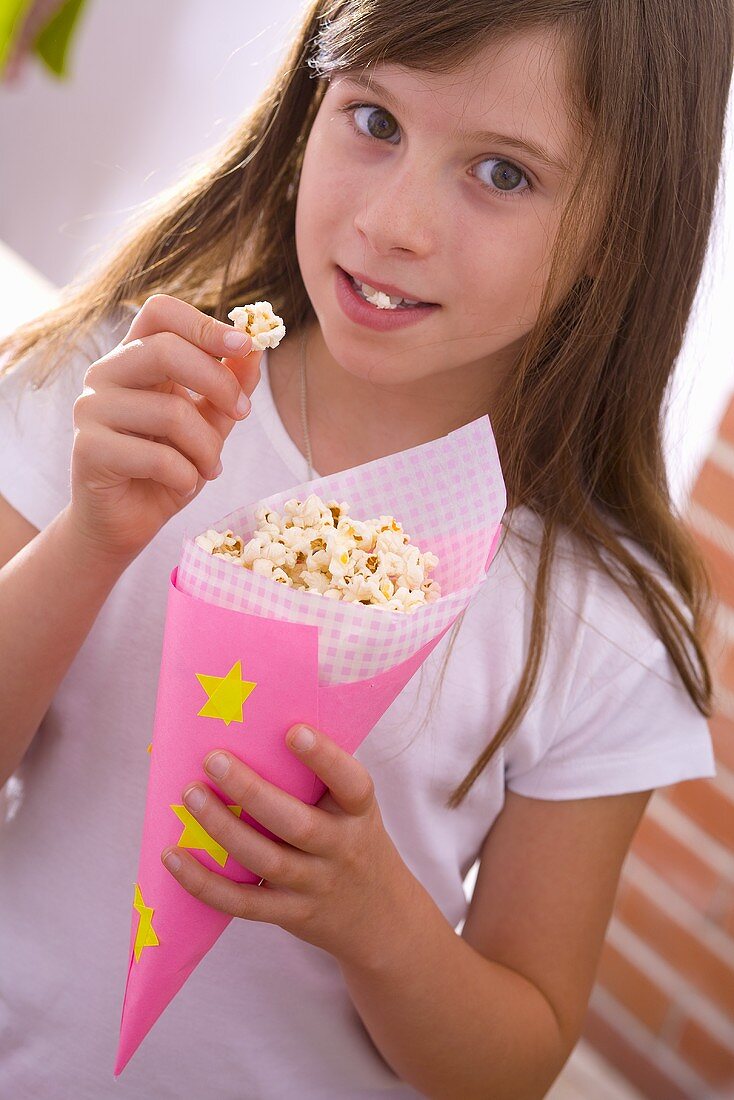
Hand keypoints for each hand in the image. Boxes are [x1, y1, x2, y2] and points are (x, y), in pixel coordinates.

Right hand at [69, 294, 262, 564]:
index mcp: (134, 357)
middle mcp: (105, 374)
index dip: (204, 323)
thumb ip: (229, 386)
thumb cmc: (166, 469)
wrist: (125, 523)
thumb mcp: (208, 423)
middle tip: (242, 414)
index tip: (245, 346)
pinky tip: (183, 485)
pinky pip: (157, 456)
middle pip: (165, 349)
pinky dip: (185, 476)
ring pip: (171, 411)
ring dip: (206, 448)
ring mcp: (90, 409)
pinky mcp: (88, 450)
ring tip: (209, 468)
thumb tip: (256, 350)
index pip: (160, 312)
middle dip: (218, 383)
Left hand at [161, 725, 421, 970]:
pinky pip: (242, 902)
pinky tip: (174, 856)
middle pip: (296, 823)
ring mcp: (316, 885)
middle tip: (213, 759)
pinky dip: (204, 882)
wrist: (382, 917)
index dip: (324, 758)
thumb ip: (322, 777)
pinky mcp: (290, 913)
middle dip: (251, 791)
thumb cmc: (353, 840)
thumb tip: (263, 726)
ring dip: (222, 827)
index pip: (351, 783)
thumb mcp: (355, 809)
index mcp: (359, 812)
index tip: (292, 730)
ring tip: (190, 795)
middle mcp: (342, 848)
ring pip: (265, 859)